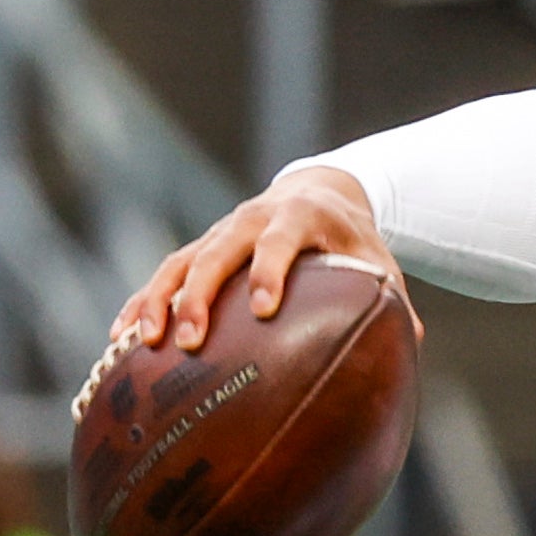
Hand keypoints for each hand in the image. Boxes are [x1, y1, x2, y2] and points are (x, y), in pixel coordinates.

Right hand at [114, 165, 390, 361]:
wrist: (320, 191)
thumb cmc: (353, 239)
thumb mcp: (378, 260)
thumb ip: (391, 297)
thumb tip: (414, 342)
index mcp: (299, 218)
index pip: (281, 243)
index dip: (270, 272)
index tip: (263, 309)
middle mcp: (251, 220)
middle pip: (216, 254)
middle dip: (200, 297)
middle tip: (191, 341)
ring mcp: (219, 234)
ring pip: (179, 264)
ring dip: (158, 302)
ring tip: (142, 344)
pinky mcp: (198, 248)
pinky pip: (163, 275)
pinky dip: (141, 303)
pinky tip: (121, 340)